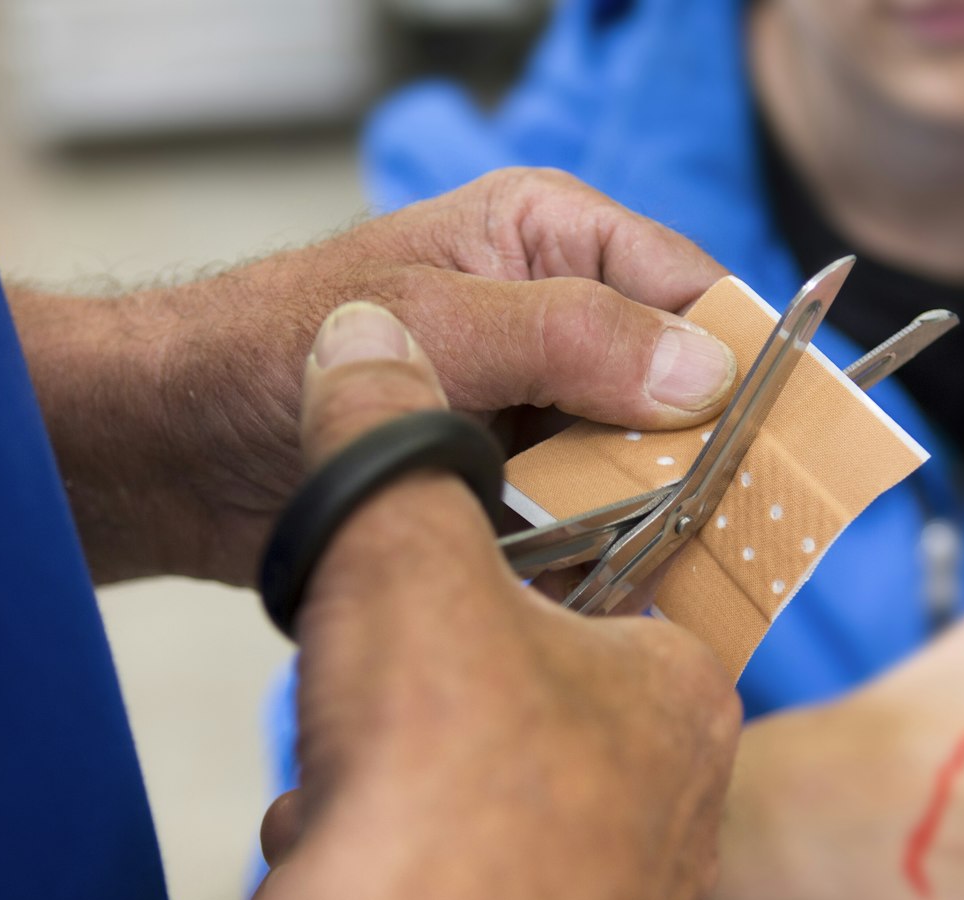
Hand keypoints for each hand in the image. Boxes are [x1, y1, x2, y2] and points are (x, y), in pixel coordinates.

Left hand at [16, 168, 736, 584]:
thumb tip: (703, 372)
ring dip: (650, 521)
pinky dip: (596, 562)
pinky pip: (583, 524)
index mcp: (551, 238)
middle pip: (680, 390)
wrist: (165, 451)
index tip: (798, 442)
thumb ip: (571, 341)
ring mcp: (530, 411)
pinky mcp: (502, 488)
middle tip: (741, 531)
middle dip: (706, 457)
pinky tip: (604, 597)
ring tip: (676, 575)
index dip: (749, 363)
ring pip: (638, 467)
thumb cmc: (264, 351)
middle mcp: (556, 321)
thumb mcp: (433, 328)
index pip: (693, 290)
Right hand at [251, 301, 741, 899]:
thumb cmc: (437, 772)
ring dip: (411, 828)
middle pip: (545, 738)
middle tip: (369, 728)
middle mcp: (686, 830)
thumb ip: (386, 429)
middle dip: (437, 726)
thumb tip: (366, 338)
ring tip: (345, 820)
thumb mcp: (400, 543)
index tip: (433, 615)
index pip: (616, 612)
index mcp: (681, 700)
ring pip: (505, 854)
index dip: (508, 597)